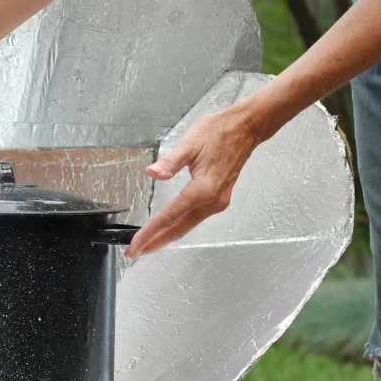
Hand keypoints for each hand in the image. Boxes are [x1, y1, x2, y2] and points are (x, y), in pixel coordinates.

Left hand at [126, 105, 263, 257]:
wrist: (245, 128)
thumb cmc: (219, 132)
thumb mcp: (189, 144)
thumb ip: (169, 162)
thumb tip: (152, 173)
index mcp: (203, 189)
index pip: (169, 217)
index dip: (149, 233)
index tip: (135, 245)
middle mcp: (212, 201)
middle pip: (179, 229)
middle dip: (155, 242)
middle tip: (135, 252)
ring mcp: (217, 202)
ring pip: (187, 226)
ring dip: (166, 236)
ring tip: (147, 244)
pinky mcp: (218, 199)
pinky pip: (194, 218)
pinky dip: (178, 226)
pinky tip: (167, 228)